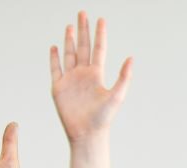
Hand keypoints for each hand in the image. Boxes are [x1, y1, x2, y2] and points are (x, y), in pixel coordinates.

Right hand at [50, 12, 132, 143]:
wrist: (87, 134)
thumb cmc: (103, 119)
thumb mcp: (116, 96)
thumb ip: (124, 77)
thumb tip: (131, 58)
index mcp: (97, 75)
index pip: (98, 49)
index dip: (99, 35)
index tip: (101, 20)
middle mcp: (84, 75)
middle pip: (83, 47)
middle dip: (83, 30)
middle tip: (82, 13)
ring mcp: (71, 80)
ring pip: (70, 54)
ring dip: (70, 41)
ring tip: (70, 27)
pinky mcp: (58, 87)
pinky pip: (55, 69)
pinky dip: (54, 58)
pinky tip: (55, 47)